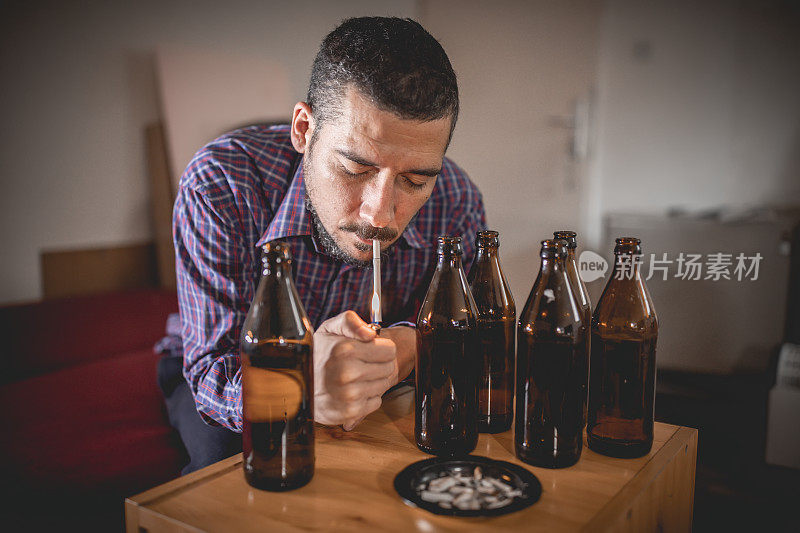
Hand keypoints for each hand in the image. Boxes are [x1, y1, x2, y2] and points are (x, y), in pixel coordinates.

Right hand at [313, 311, 398, 429]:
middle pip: (389, 368)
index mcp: (345, 350)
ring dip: (373, 381)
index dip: (381, 349)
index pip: (389, 350)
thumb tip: (371, 334)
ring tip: (355, 378)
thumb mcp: (329, 330)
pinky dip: (368, 398)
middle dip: (378, 364)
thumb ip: (350, 322)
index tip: (369, 350)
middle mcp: (348, 373)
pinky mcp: (351, 412)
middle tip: (361, 364)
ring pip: (384, 385)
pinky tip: (352, 392)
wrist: (299, 386)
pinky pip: (376, 402)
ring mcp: (350, 394)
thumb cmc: (318, 356)